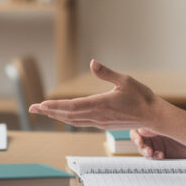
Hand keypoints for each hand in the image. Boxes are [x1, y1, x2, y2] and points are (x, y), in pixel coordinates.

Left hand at [27, 59, 162, 129]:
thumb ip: (106, 72)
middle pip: (68, 115)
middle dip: (49, 112)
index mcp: (100, 104)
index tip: (41, 105)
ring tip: (43, 111)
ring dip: (57, 116)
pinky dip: (68, 119)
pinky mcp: (102, 124)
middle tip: (32, 108)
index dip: (55, 106)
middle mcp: (97, 116)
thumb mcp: (124, 80)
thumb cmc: (141, 96)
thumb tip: (92, 62)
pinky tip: (63, 116)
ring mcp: (99, 122)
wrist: (153, 115)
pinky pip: (81, 122)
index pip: (72, 107)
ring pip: (73, 120)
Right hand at [132, 128, 185, 159]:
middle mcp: (157, 134)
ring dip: (145, 151)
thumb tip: (142, 129)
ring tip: (152, 153)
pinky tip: (160, 156)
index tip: (139, 137)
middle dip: (140, 143)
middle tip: (145, 148)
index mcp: (158, 124)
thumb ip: (159, 127)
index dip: (136, 133)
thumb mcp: (176, 128)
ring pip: (144, 149)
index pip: (140, 127)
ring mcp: (160, 146)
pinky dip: (154, 157)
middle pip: (140, 138)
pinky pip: (153, 158)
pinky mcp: (165, 157)